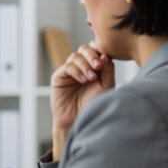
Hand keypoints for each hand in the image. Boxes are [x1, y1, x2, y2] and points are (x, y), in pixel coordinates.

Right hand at [50, 42, 114, 158]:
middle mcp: (82, 67)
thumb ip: (108, 69)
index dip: (101, 51)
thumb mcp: (106, 85)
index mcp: (94, 67)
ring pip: (76, 56)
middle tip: (98, 66)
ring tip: (91, 78)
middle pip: (85, 48)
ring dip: (85, 64)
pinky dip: (76, 71)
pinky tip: (83, 80)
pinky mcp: (59, 77)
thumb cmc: (94, 104)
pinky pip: (67, 66)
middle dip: (92, 55)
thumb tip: (105, 54)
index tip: (105, 62)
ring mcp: (70, 71)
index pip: (96, 50)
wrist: (79, 119)